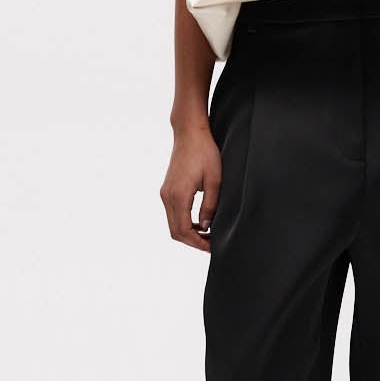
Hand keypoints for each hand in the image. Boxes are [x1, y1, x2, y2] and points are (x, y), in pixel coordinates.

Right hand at [160, 124, 222, 251]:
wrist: (189, 133)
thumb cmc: (205, 152)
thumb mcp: (214, 180)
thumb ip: (210, 205)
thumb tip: (206, 226)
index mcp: (179, 195)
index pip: (184, 230)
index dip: (198, 243)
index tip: (212, 246)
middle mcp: (168, 196)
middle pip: (175, 231)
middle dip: (193, 242)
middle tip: (211, 245)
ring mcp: (165, 193)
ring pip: (173, 224)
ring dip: (188, 234)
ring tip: (208, 236)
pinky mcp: (167, 190)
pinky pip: (173, 214)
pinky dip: (184, 223)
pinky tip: (200, 223)